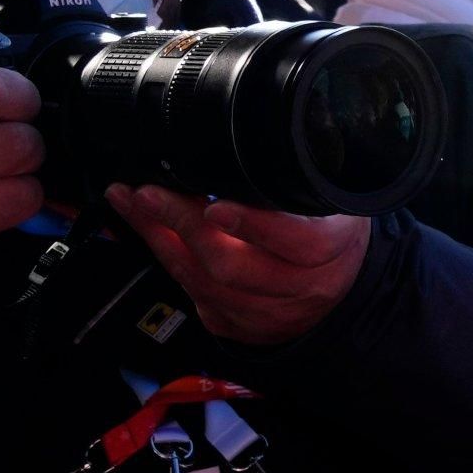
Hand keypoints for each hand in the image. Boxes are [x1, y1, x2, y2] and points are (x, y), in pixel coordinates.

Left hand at [104, 186, 372, 346]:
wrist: (339, 288)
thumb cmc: (329, 230)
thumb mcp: (330, 197)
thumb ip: (295, 180)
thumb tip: (241, 147)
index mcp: (333, 247)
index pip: (298, 242)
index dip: (253, 226)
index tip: (215, 207)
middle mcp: (302, 288)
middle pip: (232, 266)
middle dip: (181, 226)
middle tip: (148, 194)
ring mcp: (268, 313)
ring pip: (202, 284)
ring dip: (160, 241)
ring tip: (133, 204)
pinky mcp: (239, 326)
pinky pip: (194, 296)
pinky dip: (169, 260)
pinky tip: (151, 233)